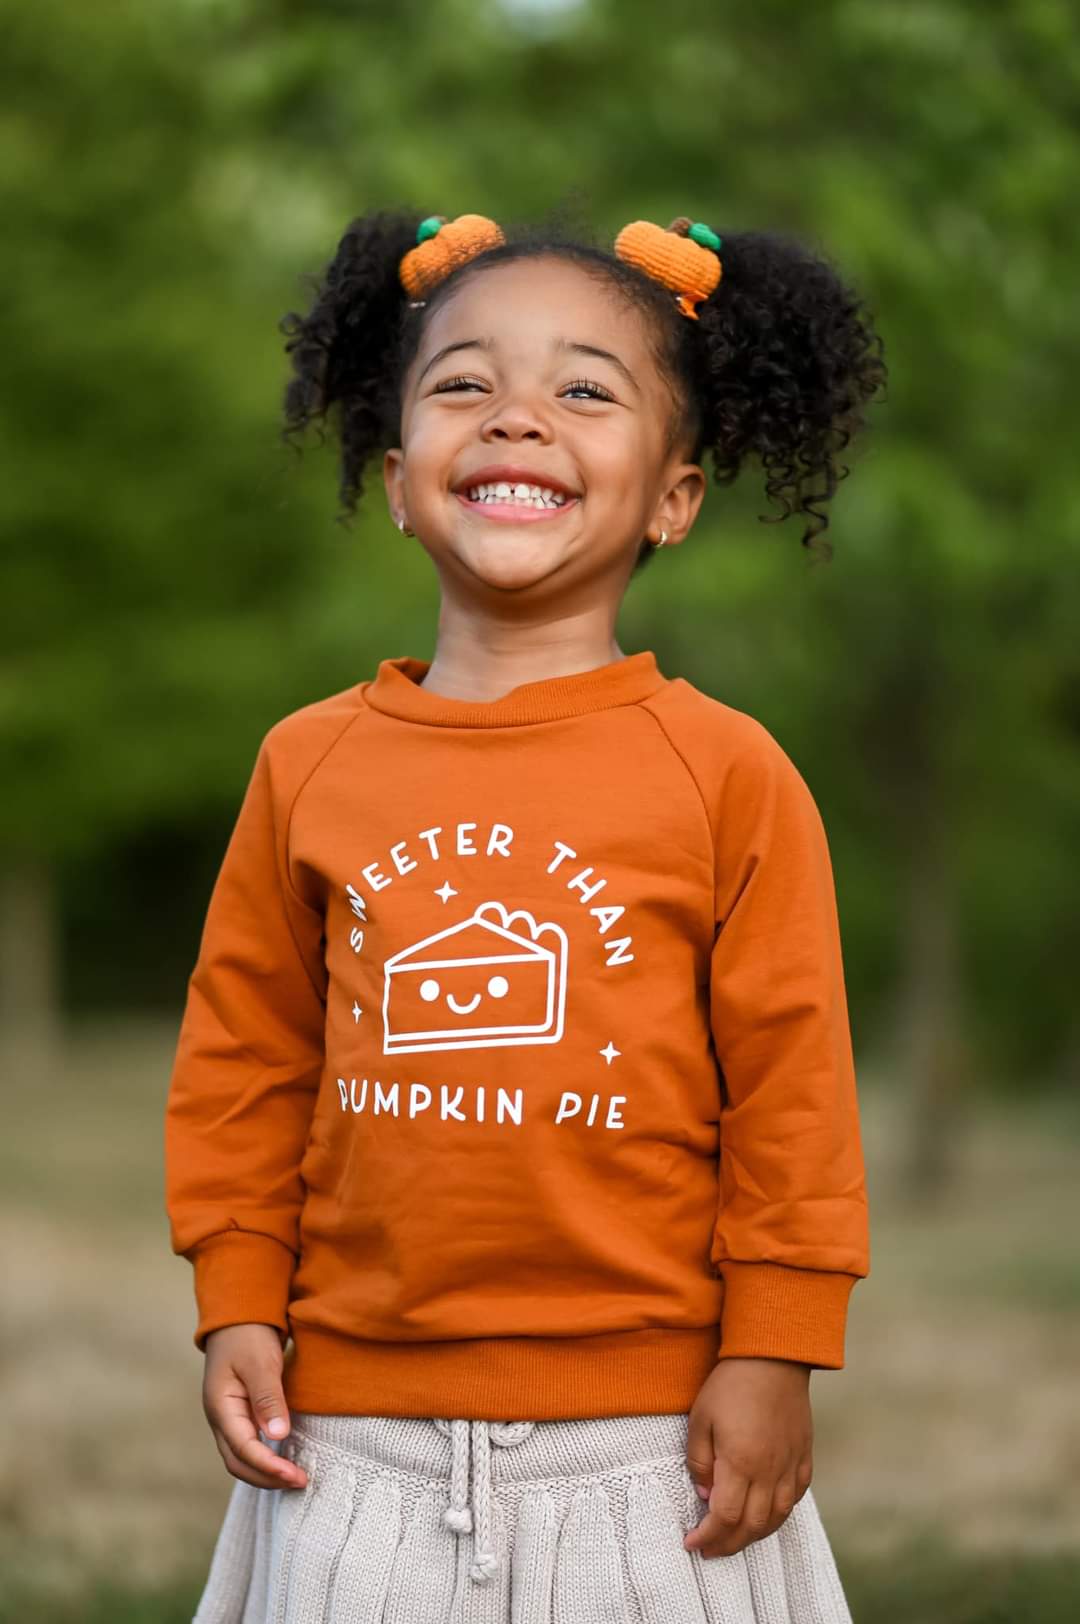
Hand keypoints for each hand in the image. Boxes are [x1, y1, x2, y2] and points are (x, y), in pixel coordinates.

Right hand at [203, 1323, 307, 1490]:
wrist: (238, 1315)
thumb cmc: (248, 1335)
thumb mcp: (260, 1362)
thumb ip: (268, 1398)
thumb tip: (278, 1435)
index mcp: (220, 1407)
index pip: (243, 1449)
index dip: (269, 1467)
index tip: (295, 1476)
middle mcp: (220, 1418)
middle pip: (238, 1463)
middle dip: (268, 1477)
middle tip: (300, 1481)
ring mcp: (227, 1417)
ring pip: (241, 1458)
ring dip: (266, 1472)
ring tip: (295, 1477)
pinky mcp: (239, 1414)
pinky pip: (249, 1445)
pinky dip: (265, 1457)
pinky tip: (285, 1458)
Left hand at [683, 1357, 812, 1557]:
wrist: (773, 1356)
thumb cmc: (731, 1384)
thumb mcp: (700, 1418)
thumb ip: (699, 1460)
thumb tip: (705, 1494)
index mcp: (741, 1462)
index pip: (725, 1517)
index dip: (708, 1536)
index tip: (692, 1542)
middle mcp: (770, 1470)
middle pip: (752, 1526)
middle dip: (729, 1545)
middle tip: (710, 1550)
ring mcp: (790, 1464)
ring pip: (777, 1517)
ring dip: (755, 1536)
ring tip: (735, 1539)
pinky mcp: (803, 1455)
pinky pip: (796, 1497)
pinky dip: (780, 1513)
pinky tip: (766, 1514)